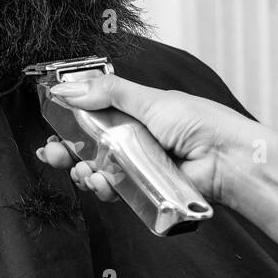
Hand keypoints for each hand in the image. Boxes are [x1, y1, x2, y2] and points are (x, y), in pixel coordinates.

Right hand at [35, 74, 259, 206]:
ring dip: (81, 171)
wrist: (228, 158)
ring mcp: (138, 166)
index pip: (93, 116)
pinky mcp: (143, 190)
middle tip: (51, 153)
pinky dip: (101, 188)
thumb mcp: (150, 99)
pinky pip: (114, 191)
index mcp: (135, 113)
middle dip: (66, 151)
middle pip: (88, 147)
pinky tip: (98, 181)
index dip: (69, 122)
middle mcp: (134, 139)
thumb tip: (68, 87)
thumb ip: (109, 92)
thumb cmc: (200, 123)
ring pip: (97, 171)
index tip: (50, 126)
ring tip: (80, 169)